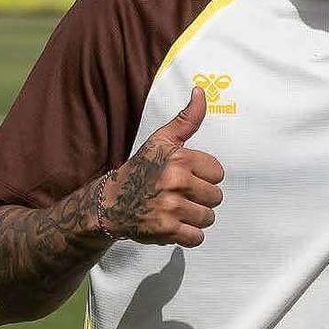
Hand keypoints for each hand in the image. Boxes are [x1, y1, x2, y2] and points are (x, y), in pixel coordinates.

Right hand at [98, 87, 224, 247]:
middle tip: (180, 196)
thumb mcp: (162, 141)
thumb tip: (201, 91)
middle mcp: (176, 182)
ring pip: (208, 217)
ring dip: (196, 218)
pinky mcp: (166, 231)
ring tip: (177, 210)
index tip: (186, 176)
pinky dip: (188, 235)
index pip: (218, 173)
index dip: (204, 176)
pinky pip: (196, 238)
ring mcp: (171, 207)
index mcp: (179, 159)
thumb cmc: (142, 169)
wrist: (110, 203)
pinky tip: (174, 225)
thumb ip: (187, 119)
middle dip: (201, 198)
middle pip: (216, 197)